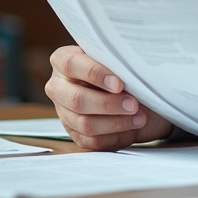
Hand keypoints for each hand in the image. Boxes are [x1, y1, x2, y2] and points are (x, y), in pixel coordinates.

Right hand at [45, 45, 173, 150]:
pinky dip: (115, 135)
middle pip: (76, 99)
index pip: (70, 64)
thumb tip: (132, 64)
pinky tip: (132, 127)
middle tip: (133, 104)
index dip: (95, 74)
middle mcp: (58, 87)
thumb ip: (116, 59)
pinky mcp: (75, 133)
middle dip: (108, 104)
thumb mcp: (116, 58)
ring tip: (139, 117)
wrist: (128, 88)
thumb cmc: (120, 67)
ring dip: (116, 122)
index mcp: (63, 60)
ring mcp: (64, 112)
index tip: (119, 83)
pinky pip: (92, 140)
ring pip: (85, 124)